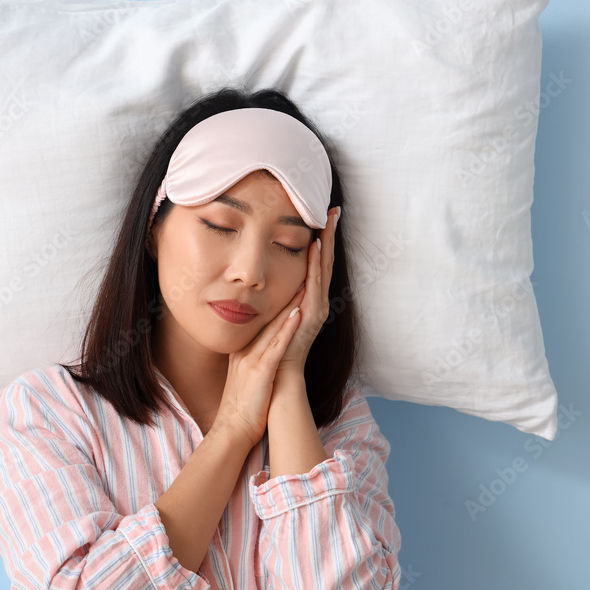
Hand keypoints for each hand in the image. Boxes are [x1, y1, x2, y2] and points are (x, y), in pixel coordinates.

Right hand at [211, 280, 306, 450]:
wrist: (232, 431)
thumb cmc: (242, 408)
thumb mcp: (244, 378)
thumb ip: (250, 361)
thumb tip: (259, 353)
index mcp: (242, 351)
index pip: (262, 320)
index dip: (277, 299)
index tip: (292, 279)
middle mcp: (245, 350)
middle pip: (268, 316)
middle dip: (286, 292)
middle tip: (302, 269)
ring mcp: (251, 360)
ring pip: (273, 325)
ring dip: (288, 302)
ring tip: (304, 280)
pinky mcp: (260, 373)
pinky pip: (275, 347)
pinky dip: (286, 329)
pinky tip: (297, 313)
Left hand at [276, 205, 339, 377]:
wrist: (273, 380)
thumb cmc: (265, 351)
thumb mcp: (266, 316)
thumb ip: (268, 298)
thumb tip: (255, 277)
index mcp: (306, 300)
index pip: (315, 264)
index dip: (320, 240)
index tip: (321, 216)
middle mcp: (315, 302)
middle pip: (325, 262)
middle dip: (329, 235)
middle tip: (334, 209)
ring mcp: (316, 310)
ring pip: (323, 270)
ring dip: (326, 245)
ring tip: (329, 222)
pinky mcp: (312, 319)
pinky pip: (314, 287)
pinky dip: (316, 267)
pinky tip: (316, 249)